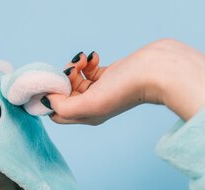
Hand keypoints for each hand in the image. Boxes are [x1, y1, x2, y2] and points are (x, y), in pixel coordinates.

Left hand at [46, 39, 204, 125]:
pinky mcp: (107, 75)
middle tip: (73, 68)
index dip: (51, 98)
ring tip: (83, 60)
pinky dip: (86, 63)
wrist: (157, 71)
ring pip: (74, 80)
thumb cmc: (126, 88)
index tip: (55, 83)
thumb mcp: (91, 102)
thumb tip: (47, 101)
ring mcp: (100, 90)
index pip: (56, 113)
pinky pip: (87, 70)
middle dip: (63, 79)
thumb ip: (65, 107)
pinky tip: (93, 57)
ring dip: (73, 67)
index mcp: (86, 117)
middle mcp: (91, 106)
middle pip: (63, 95)